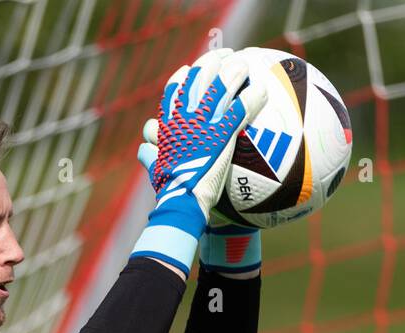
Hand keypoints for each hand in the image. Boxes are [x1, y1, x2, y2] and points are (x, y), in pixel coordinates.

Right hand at [130, 48, 266, 276]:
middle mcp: (183, 119)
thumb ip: (150, 157)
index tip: (190, 69)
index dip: (182, 78)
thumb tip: (143, 150)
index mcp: (167, 125)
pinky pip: (240, 111)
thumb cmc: (168, 192)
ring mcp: (202, 126)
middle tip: (224, 56)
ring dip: (233, 73)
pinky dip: (251, 99)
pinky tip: (262, 92)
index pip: (172, 92)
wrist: (180, 203)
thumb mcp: (155, 170)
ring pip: (219, 89)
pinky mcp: (221, 136)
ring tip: (245, 64)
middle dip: (211, 63)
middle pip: (197, 80)